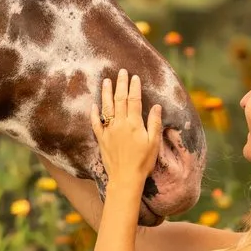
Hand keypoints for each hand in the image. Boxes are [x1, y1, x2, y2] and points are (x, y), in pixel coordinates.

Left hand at [94, 72, 164, 191]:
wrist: (125, 178)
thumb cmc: (143, 162)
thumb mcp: (154, 143)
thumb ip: (154, 123)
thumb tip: (156, 106)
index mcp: (134, 124)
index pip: (134, 100)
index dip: (134, 87)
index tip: (135, 77)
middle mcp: (120, 124)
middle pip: (119, 100)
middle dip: (121, 84)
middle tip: (121, 72)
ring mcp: (109, 131)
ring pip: (106, 107)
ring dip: (106, 93)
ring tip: (106, 81)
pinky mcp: (101, 139)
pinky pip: (96, 123)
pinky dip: (94, 113)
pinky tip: (94, 105)